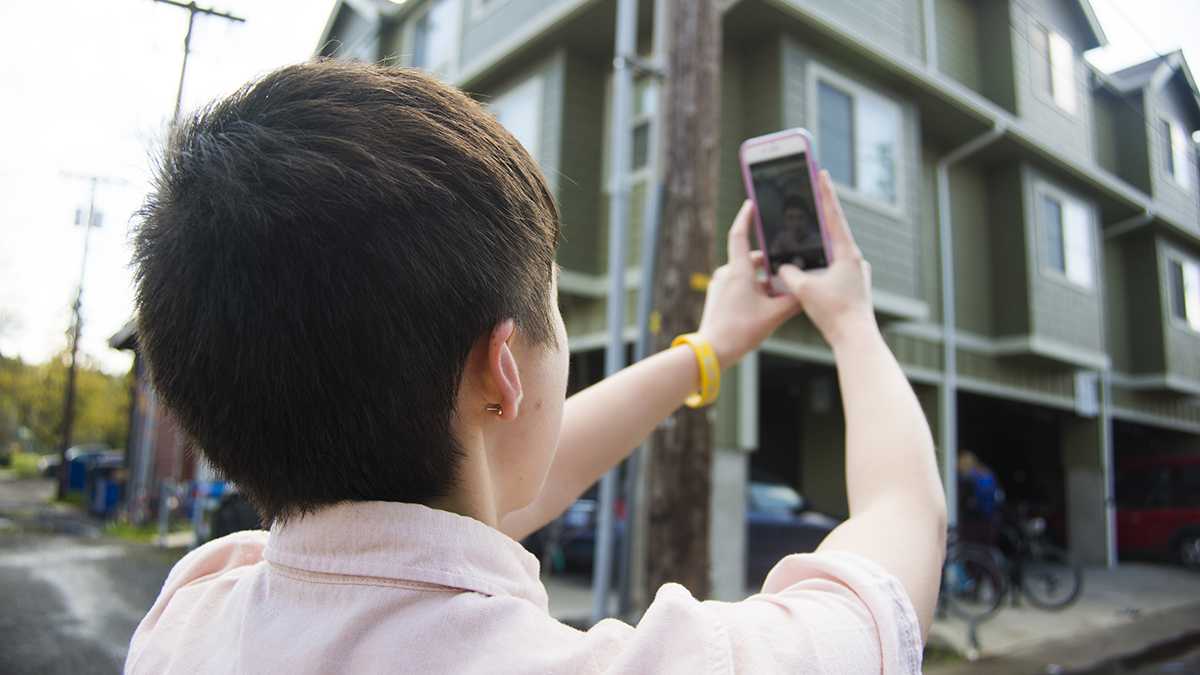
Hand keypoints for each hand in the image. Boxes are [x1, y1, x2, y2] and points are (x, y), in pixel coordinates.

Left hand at [696, 201, 800, 367]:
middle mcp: (726, 274)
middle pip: (751, 258)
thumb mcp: (774, 315)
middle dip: (770, 261)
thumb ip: (793, 301)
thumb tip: (807, 291)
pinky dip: (755, 288)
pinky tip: (768, 302)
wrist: (711, 352)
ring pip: (747, 274)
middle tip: (789, 262)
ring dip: (764, 279)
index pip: (739, 234)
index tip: (752, 202)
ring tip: (783, 289)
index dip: (746, 217)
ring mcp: (720, 286)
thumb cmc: (740, 331)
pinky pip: (740, 286)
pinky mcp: (719, 298)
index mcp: (738, 271)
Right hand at [776, 171, 876, 346]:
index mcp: (847, 253)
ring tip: (804, 235)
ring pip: (833, 253)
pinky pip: (834, 269)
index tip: (821, 173)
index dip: (826, 194)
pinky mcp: (853, 287)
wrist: (855, 338)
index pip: (834, 216)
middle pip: (834, 232)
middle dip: (820, 218)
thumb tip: (782, 266)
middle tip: (809, 200)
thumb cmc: (834, 312)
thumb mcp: (804, 289)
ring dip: (819, 245)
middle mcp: (856, 260)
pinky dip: (821, 265)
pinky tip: (810, 270)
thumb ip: (789, 272)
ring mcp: (856, 273)